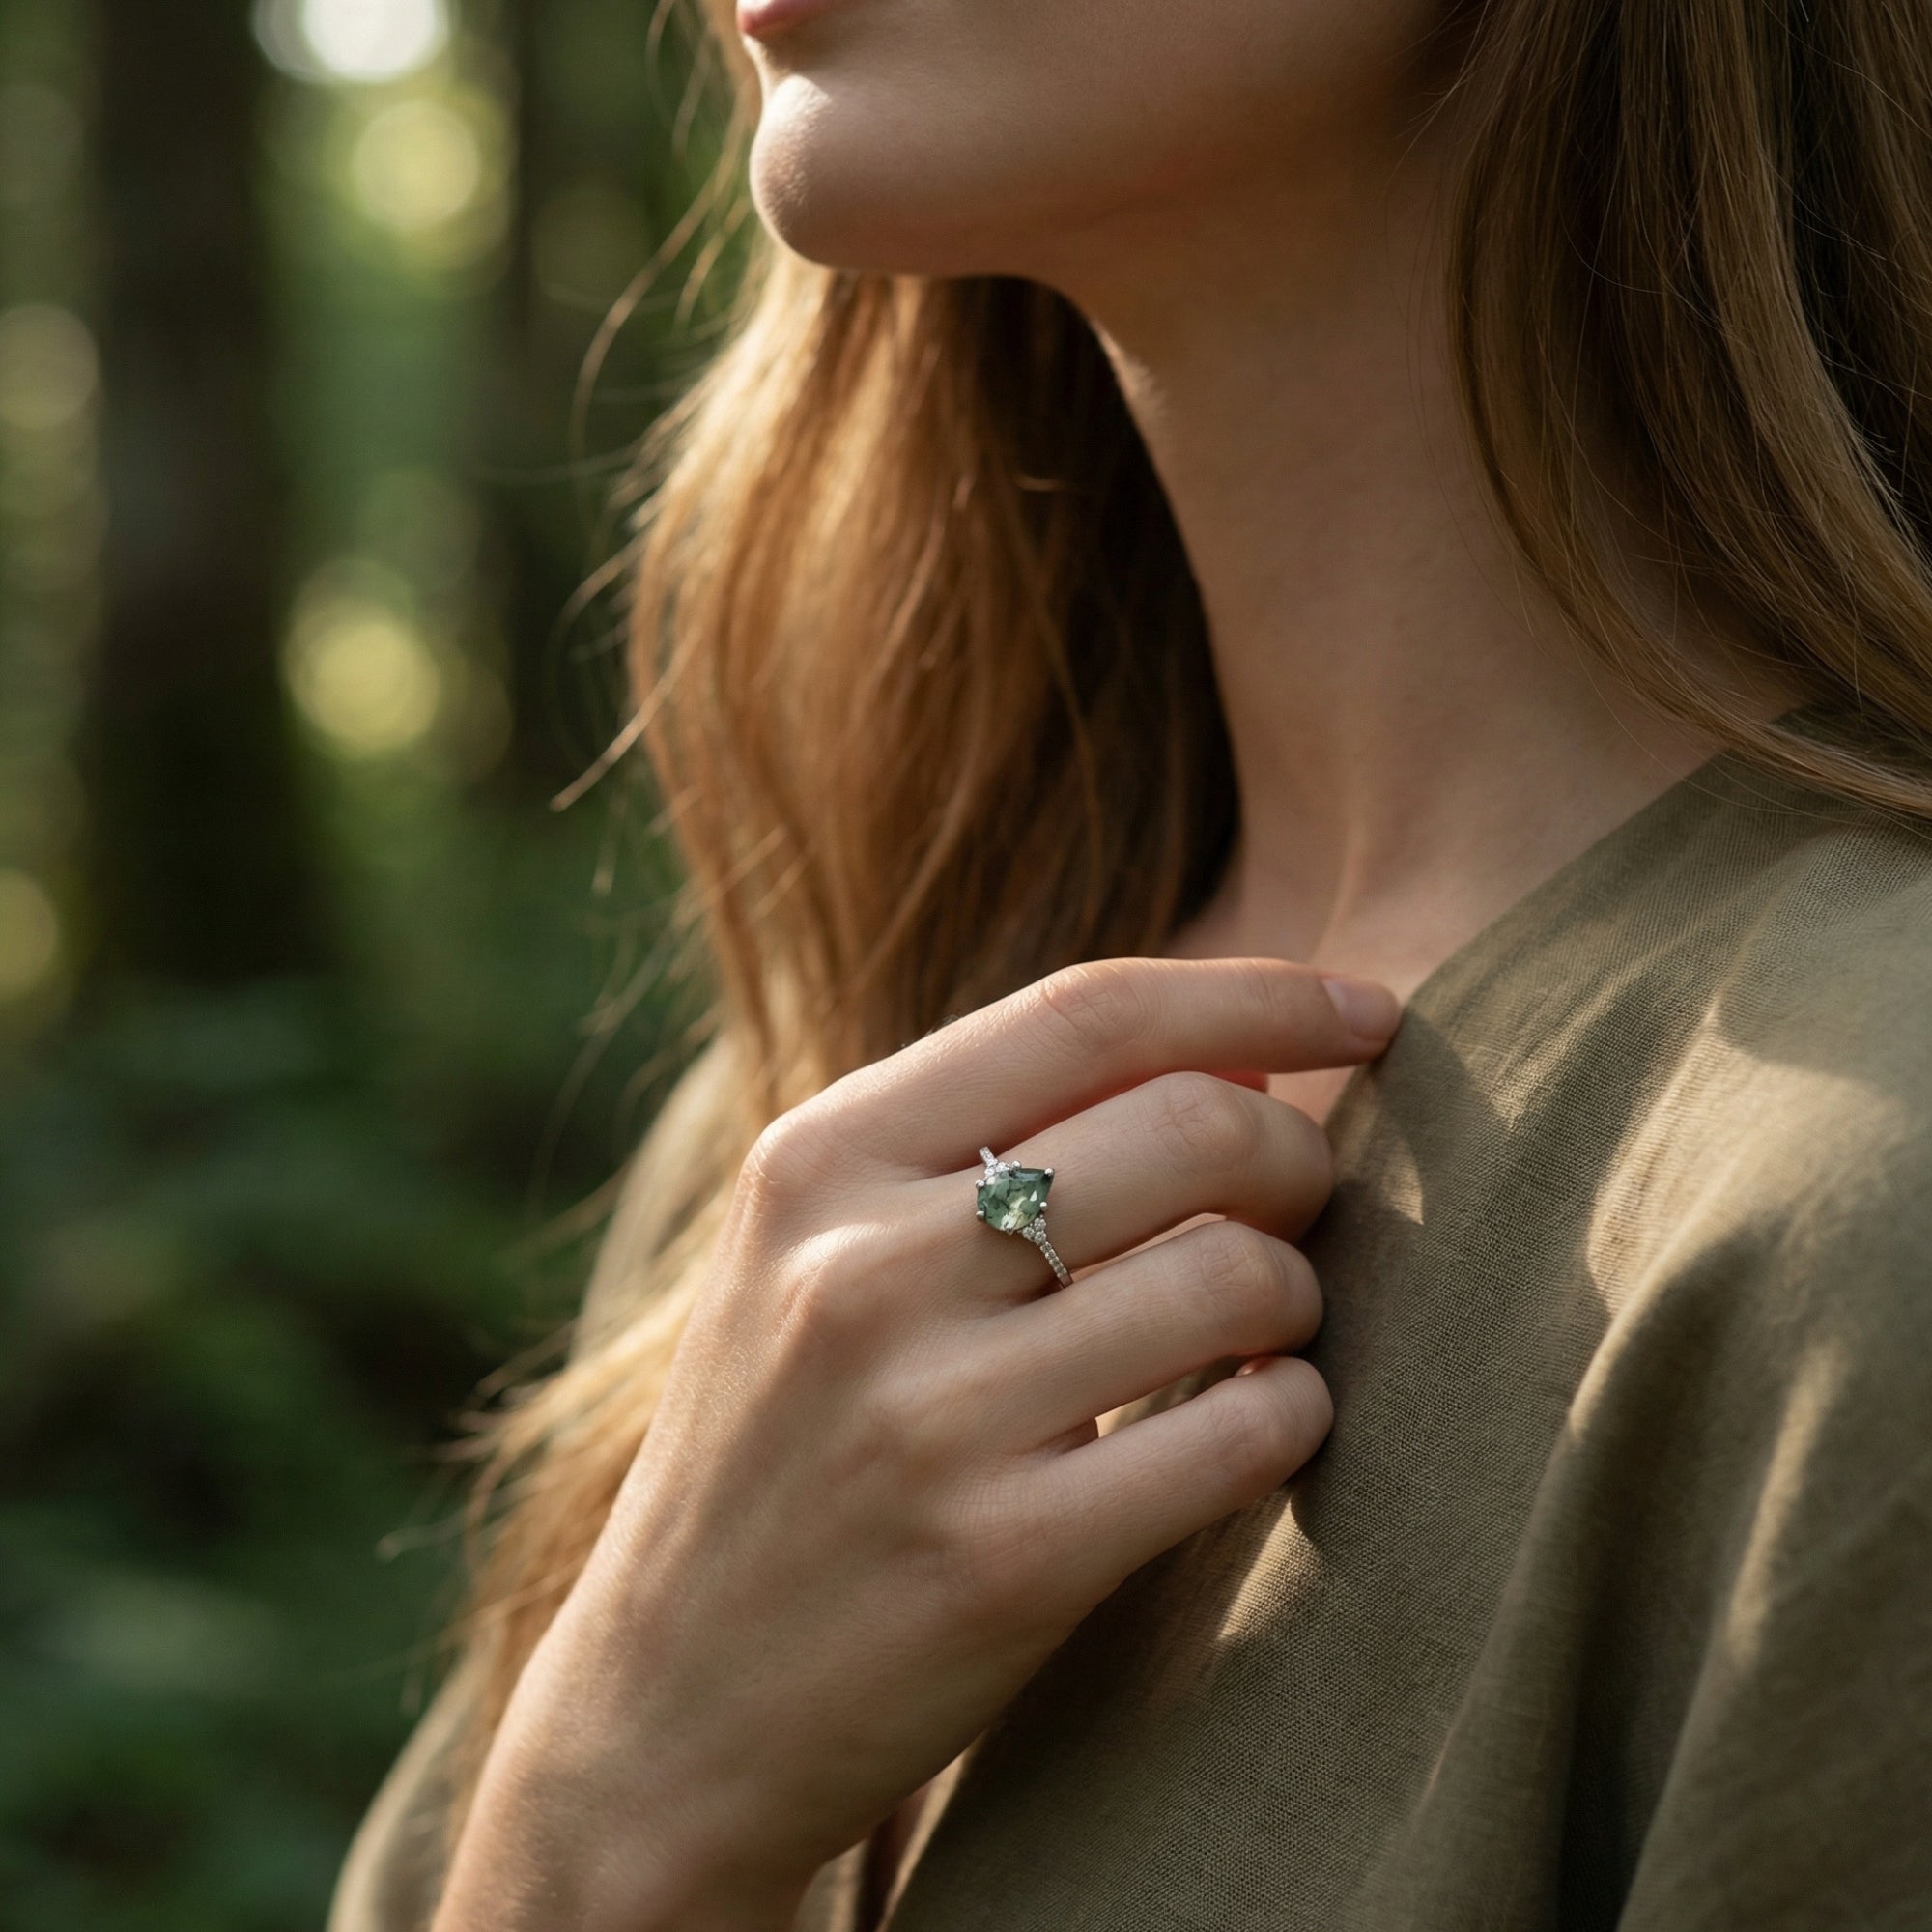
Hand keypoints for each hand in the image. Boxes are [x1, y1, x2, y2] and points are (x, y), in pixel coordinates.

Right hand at [434, 956, 1399, 1931]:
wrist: (669, 1713)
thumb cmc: (780, 1451)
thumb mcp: (815, 1256)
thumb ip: (981, 1144)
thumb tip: (1236, 1053)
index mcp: (815, 1161)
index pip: (1087, 1012)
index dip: (1257, 993)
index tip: (1367, 1007)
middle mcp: (859, 1268)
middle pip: (1188, 1126)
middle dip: (1297, 1153)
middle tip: (1313, 1197)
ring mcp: (924, 1417)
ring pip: (1232, 1279)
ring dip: (1298, 1295)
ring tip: (1270, 1327)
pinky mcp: (999, 1561)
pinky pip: (1239, 1438)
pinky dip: (1293, 1417)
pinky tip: (1265, 1423)